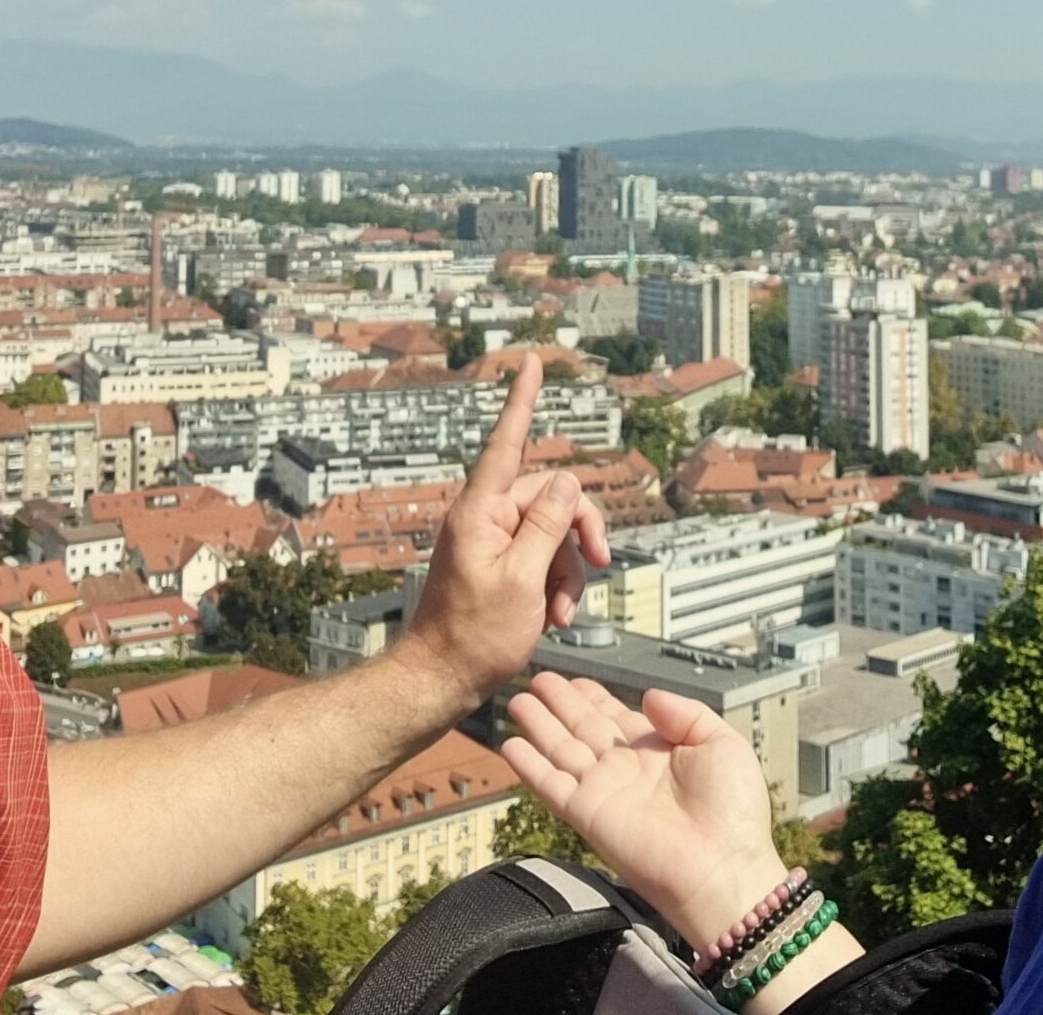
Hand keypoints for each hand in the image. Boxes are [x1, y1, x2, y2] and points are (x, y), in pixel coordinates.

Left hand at [397, 354, 614, 711]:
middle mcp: (482, 517)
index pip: (506, 442)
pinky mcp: (495, 561)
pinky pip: (538, 553)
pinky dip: (554, 581)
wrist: (442, 679)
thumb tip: (565, 478)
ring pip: (549, 528)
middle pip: (548, 496)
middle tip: (600, 564)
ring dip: (568, 567)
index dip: (522, 400)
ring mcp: (487, 539)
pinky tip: (554, 615)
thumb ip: (548, 524)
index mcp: (480, 512)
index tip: (530, 362)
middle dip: (578, 531)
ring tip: (564, 609)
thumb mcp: (524, 579)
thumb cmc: (474, 636)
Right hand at [501, 672, 786, 952]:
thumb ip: (684, 712)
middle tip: (536, 678)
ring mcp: (603, 791)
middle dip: (558, 702)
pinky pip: (551, 785)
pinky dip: (529, 766)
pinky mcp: (587, 815)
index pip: (614, 715)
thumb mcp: (720, 743)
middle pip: (581, 727)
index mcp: (655, 750)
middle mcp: (624, 769)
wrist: (722, 866)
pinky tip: (510, 745)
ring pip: (560, 749)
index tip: (572, 678)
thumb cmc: (732, 811)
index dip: (591, 696)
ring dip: (537, 725)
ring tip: (516, 700)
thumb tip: (647, 695)